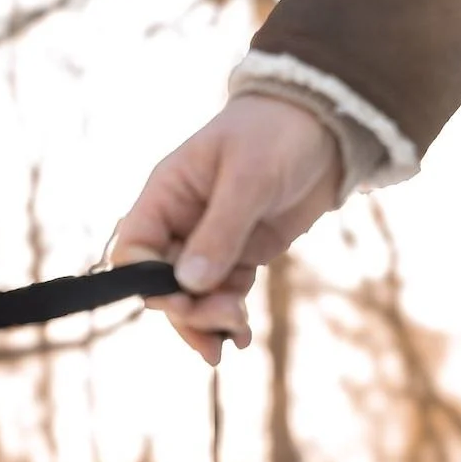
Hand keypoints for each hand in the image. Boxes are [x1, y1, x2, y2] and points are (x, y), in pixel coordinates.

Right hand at [114, 96, 341, 362]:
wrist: (326, 125)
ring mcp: (210, 242)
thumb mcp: (249, 178)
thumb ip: (220, 231)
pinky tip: (244, 336)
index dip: (148, 282)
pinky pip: (223, 295)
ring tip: (240, 333)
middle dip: (188, 311)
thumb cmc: (278, 133)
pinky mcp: (241, 255)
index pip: (133, 250)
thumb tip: (187, 285)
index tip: (181, 300)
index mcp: (166, 194)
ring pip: (193, 297)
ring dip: (210, 321)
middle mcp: (180, 222)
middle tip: (225, 322)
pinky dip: (231, 318)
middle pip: (162, 284)